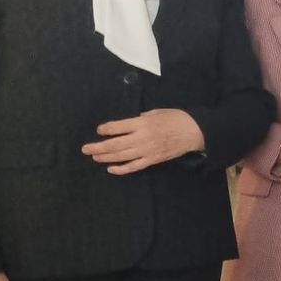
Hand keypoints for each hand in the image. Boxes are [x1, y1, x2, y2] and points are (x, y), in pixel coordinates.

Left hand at [81, 109, 203, 174]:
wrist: (195, 132)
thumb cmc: (177, 118)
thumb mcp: (157, 111)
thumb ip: (142, 117)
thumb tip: (132, 122)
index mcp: (142, 123)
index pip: (116, 127)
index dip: (105, 129)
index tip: (99, 130)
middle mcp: (141, 138)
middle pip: (114, 144)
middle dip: (98, 147)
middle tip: (85, 149)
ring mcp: (146, 151)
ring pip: (121, 156)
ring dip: (105, 157)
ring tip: (95, 157)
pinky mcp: (152, 160)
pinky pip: (134, 166)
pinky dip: (121, 169)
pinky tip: (111, 169)